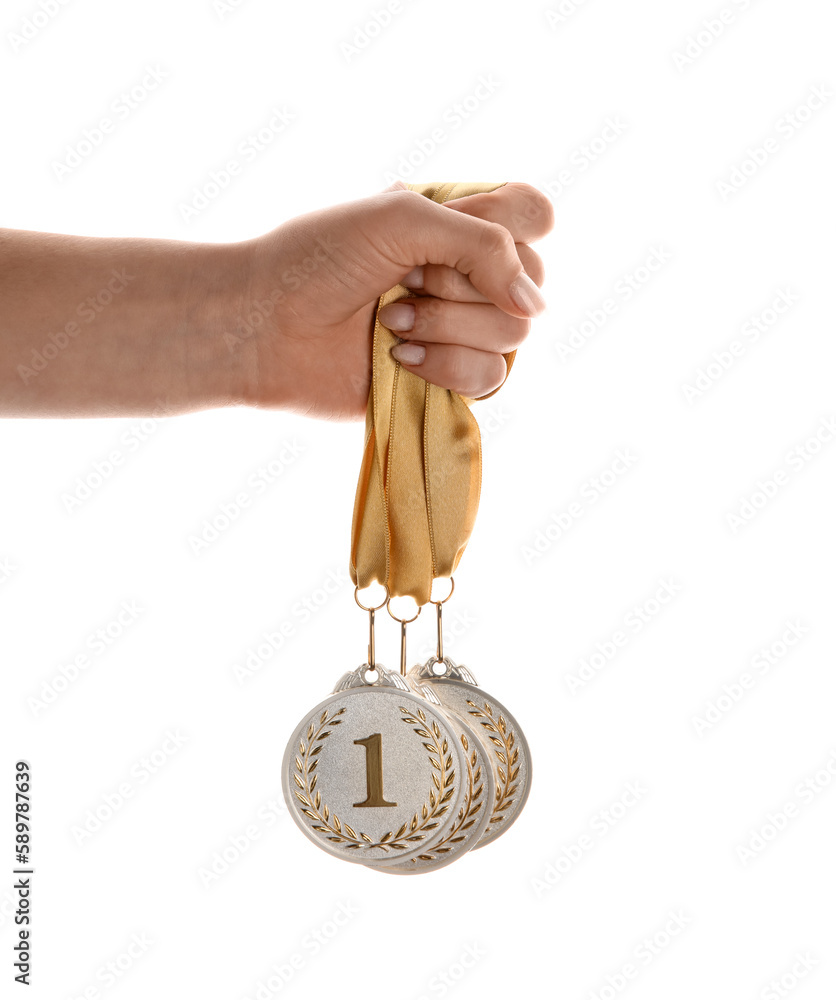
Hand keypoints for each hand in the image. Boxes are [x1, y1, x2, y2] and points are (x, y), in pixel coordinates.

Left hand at [235, 181, 553, 420]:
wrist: (265, 327)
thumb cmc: (320, 259)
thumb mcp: (405, 219)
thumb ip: (486, 245)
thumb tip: (535, 308)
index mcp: (458, 223)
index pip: (533, 216)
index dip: (509, 230)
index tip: (450, 233)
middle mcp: (468, 276)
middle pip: (530, 281)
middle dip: (461, 283)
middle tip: (403, 280)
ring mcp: (461, 331)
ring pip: (513, 334)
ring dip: (445, 326)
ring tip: (390, 322)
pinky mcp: (448, 380)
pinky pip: (490, 378)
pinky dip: (442, 365)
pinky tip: (397, 358)